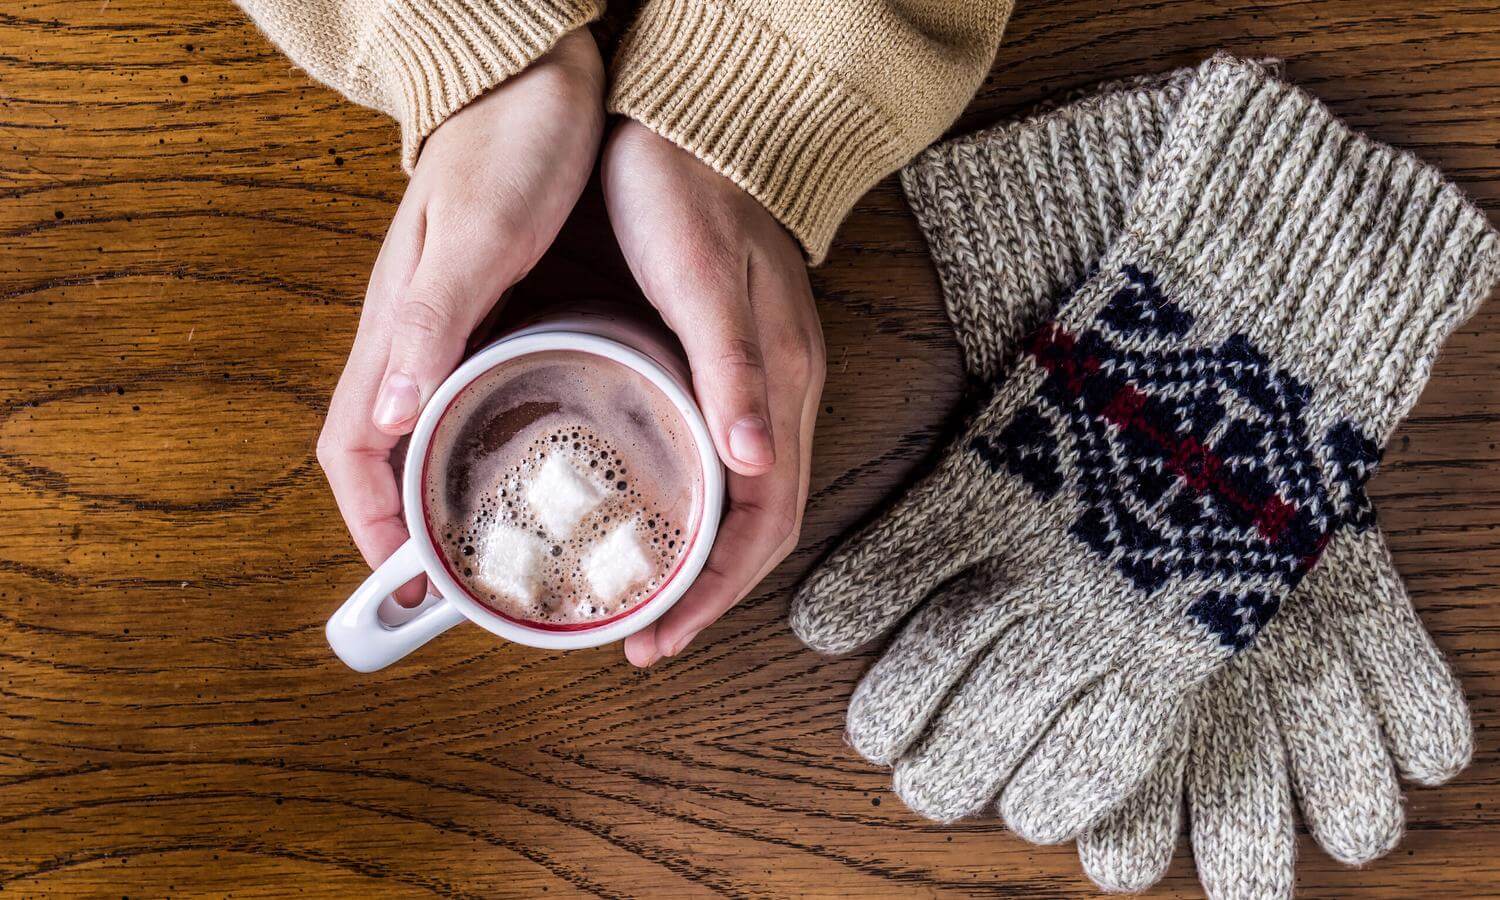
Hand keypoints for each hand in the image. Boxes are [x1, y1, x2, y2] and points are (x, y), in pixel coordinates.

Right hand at [317, 29, 603, 604]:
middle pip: (388, 457)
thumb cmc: (508, 143)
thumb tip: (394, 412)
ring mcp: (449, 328)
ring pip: (430, 433)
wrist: (531, 72)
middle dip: (411, 529)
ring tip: (502, 547)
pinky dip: (488, 444)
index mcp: (397, 329)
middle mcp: (413, 339)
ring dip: (449, 494)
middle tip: (463, 586)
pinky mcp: (489, 311)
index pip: (352, 450)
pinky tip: (536, 463)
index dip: (368, 523)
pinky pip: (474, 397)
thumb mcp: (480, 232)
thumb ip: (435, 318)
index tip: (402, 584)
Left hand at [601, 121, 826, 666]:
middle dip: (709, 594)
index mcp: (779, 385)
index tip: (660, 634)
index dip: (715, 589)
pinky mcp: (743, 365)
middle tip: (645, 637)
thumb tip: (755, 463)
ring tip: (650, 599)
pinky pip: (736, 465)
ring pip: (750, 502)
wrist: (702, 121)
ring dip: (706, 562)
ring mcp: (769, 382)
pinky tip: (663, 516)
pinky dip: (702, 512)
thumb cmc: (687, 192)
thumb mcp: (698, 277)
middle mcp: (784, 396)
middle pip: (761, 528)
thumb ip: (730, 368)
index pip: (764, 521)